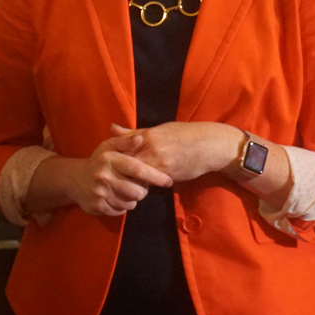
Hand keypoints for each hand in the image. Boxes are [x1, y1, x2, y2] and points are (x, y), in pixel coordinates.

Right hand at [65, 128, 171, 216]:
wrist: (73, 179)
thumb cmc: (98, 162)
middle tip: (138, 186)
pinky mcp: (97, 207)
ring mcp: (100, 193)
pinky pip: (121, 211)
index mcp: (109, 160)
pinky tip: (116, 197)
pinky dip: (122, 206)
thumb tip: (141, 138)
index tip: (168, 181)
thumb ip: (125, 141)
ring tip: (125, 191)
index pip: (137, 169)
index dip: (155, 176)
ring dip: (132, 199)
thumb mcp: (109, 147)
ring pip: (131, 203)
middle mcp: (104, 176)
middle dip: (143, 190)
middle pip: (138, 191)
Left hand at [116, 122, 237, 183]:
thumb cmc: (184, 134)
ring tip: (121, 185)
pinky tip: (139, 187)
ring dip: (128, 181)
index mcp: (147, 136)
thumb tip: (112, 128)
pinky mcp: (168, 175)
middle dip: (116, 171)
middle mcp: (151, 149)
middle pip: (125, 163)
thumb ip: (134, 133)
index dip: (111, 157)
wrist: (210, 145)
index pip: (121, 147)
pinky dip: (143, 185)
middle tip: (108, 178)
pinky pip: (150, 182)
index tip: (104, 163)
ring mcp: (160, 163)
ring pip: (136, 175)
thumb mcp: (159, 129)